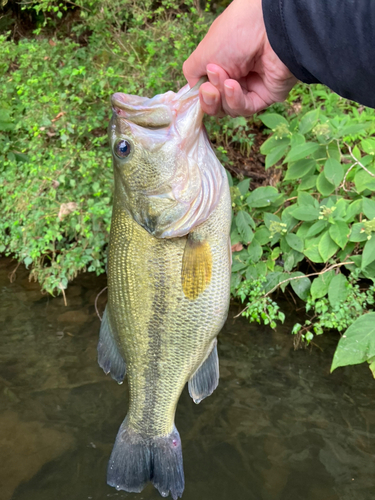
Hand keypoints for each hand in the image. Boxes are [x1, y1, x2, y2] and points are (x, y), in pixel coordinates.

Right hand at [183, 0, 296, 116]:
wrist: (269, 28)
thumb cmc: (236, 31)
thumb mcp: (205, 52)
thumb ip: (193, 73)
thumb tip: (194, 90)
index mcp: (222, 64)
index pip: (207, 91)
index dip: (201, 95)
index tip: (200, 88)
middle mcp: (236, 76)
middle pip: (217, 104)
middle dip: (210, 99)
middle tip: (209, 89)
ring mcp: (251, 87)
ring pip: (229, 109)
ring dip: (223, 97)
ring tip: (226, 80)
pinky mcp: (266, 96)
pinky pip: (245, 108)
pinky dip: (236, 100)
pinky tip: (233, 86)